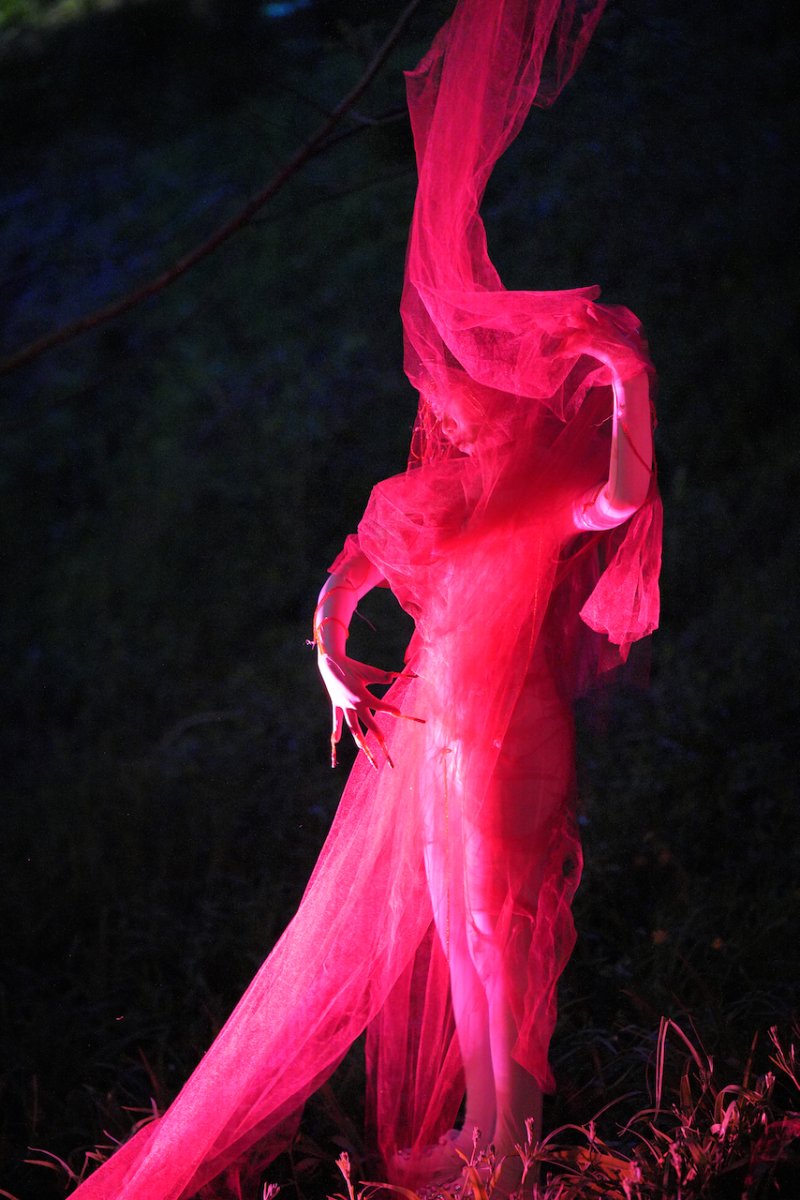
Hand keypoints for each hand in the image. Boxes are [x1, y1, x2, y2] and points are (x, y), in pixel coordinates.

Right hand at [317, 648, 421, 768]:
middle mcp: (352, 704)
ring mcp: (343, 706)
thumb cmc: (351, 666)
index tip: (399, 712)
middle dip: (377, 734)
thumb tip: (393, 678)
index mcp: (361, 695)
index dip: (389, 709)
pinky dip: (337, 730)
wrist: (330, 663)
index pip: (378, 705)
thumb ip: (380, 677)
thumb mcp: (367, 671)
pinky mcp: (336, 705)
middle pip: (367, 723)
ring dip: (359, 739)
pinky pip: (337, 720)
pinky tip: (337, 741)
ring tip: (365, 750)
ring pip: (352, 726)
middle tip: (386, 744)